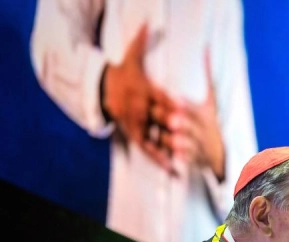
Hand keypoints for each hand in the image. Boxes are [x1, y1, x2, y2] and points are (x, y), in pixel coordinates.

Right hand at [102, 23, 175, 173]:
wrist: (99, 87)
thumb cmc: (122, 71)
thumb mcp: (130, 56)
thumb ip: (141, 41)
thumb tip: (147, 22)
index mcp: (141, 89)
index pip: (157, 96)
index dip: (169, 102)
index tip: (183, 106)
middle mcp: (138, 107)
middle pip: (155, 119)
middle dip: (170, 127)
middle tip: (187, 136)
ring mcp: (134, 122)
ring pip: (152, 137)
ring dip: (166, 149)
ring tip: (183, 161)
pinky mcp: (133, 134)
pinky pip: (147, 149)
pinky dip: (159, 160)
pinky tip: (173, 171)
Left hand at [155, 47, 225, 179]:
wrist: (220, 154)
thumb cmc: (210, 123)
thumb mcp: (212, 101)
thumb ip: (208, 77)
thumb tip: (207, 49)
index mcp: (205, 114)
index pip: (194, 108)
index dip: (186, 105)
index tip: (176, 100)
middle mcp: (202, 130)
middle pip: (190, 126)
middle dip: (183, 122)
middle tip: (172, 119)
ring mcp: (199, 146)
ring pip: (188, 143)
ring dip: (180, 142)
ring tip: (171, 139)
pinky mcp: (195, 160)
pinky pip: (188, 160)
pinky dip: (182, 159)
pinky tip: (173, 157)